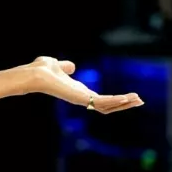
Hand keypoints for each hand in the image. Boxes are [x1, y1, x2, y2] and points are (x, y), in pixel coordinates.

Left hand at [28, 56, 142, 113]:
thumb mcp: (58, 66)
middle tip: (139, 100)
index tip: (128, 96)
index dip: (114, 98)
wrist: (33, 74)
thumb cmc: (40, 70)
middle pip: (107, 104)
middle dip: (123, 103)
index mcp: (78, 91)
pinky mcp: (81, 99)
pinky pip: (102, 102)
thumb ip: (65, 67)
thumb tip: (71, 66)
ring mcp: (81, 100)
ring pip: (107, 105)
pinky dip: (115, 101)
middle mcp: (81, 98)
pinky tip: (126, 98)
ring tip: (138, 100)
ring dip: (123, 103)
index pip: (100, 98)